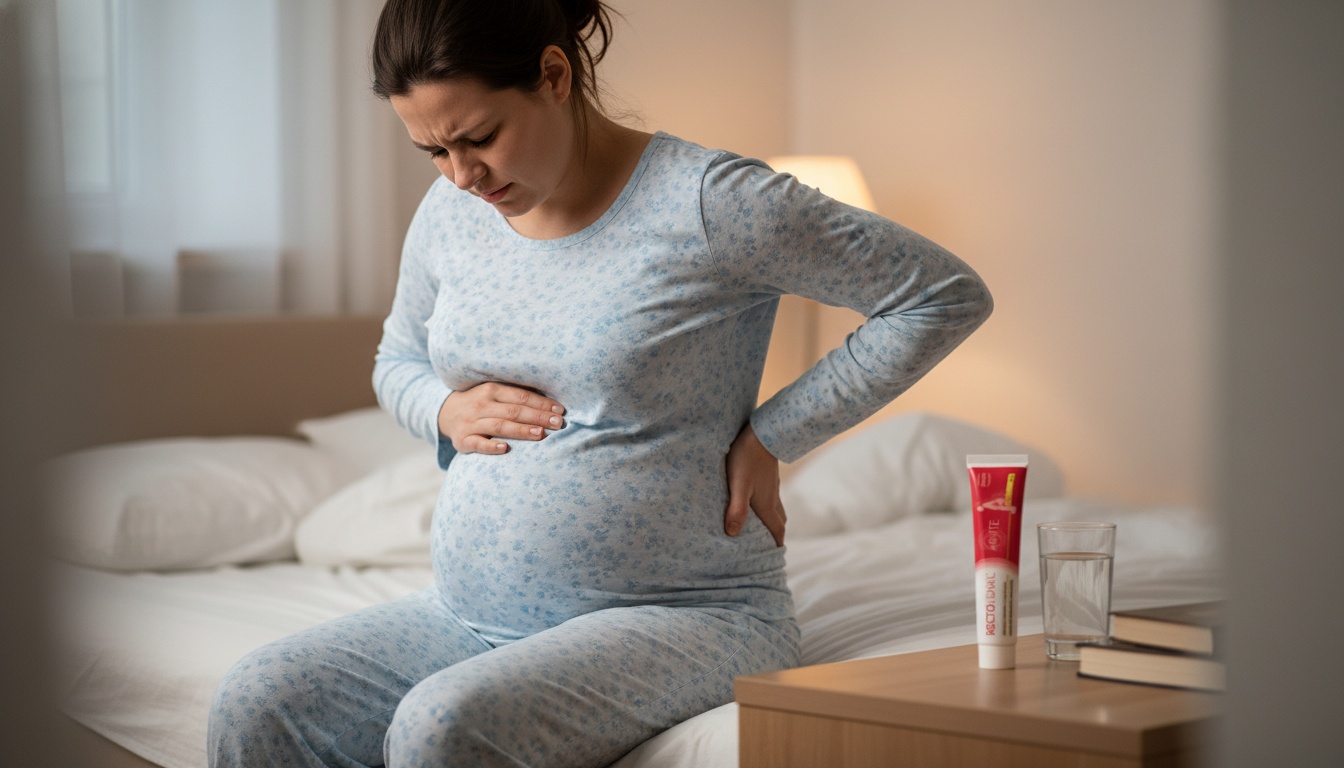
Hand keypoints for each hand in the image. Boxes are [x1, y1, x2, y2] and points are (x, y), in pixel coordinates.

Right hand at [438, 382, 564, 454]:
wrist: (446, 412)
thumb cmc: (481, 403)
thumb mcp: (494, 393)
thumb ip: (517, 396)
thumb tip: (551, 403)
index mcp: (492, 390)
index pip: (521, 397)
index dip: (541, 403)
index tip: (560, 411)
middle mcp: (481, 405)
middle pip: (513, 411)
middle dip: (537, 417)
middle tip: (557, 424)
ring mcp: (471, 423)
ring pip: (499, 426)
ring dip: (520, 430)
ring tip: (540, 434)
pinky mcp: (463, 440)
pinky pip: (478, 444)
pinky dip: (491, 446)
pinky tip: (506, 448)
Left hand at [724, 423, 785, 546]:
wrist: (762, 432)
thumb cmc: (746, 459)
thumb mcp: (738, 485)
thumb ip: (737, 509)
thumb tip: (733, 534)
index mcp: (767, 505)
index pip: (777, 531)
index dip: (776, 545)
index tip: (774, 557)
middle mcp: (773, 498)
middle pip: (779, 522)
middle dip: (776, 535)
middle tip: (768, 546)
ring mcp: (772, 486)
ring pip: (776, 509)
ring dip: (772, 521)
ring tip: (762, 528)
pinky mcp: (768, 476)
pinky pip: (772, 497)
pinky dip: (767, 506)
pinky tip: (756, 501)